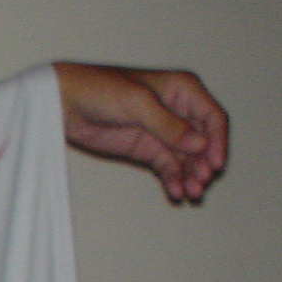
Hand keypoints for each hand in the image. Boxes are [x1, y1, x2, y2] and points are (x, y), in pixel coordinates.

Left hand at [54, 62, 227, 203]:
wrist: (64, 102)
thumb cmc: (99, 89)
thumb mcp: (137, 104)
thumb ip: (168, 125)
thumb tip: (200, 144)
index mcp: (182, 89)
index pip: (212, 117)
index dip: (218, 141)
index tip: (215, 164)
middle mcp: (177, 110)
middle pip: (203, 141)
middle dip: (205, 163)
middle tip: (202, 183)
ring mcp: (162, 132)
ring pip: (187, 157)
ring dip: (191, 175)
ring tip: (191, 193)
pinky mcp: (146, 148)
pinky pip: (167, 166)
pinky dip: (173, 179)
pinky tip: (176, 192)